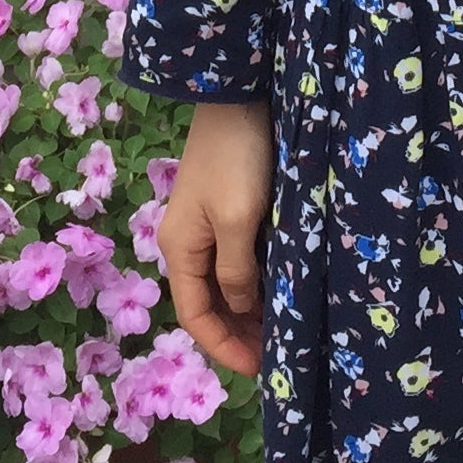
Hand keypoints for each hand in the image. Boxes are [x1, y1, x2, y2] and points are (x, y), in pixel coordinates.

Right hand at [161, 99, 273, 376]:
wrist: (238, 94)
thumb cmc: (236, 159)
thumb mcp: (238, 220)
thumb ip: (237, 271)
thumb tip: (243, 308)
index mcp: (180, 248)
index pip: (194, 316)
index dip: (223, 347)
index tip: (259, 369)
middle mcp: (186, 242)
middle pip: (207, 303)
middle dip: (237, 333)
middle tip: (278, 355)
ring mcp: (204, 225)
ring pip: (223, 283)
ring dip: (248, 310)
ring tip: (282, 330)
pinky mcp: (224, 208)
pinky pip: (234, 260)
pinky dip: (254, 282)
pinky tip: (279, 290)